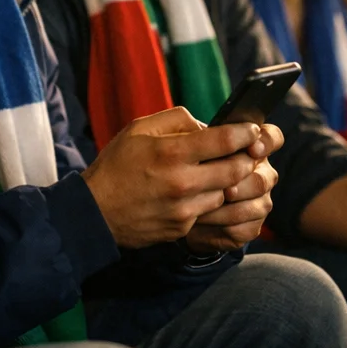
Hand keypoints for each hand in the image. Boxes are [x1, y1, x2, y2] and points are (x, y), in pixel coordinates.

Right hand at [82, 108, 265, 248]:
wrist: (94, 212)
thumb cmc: (116, 165)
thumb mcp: (139, 129)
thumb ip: (176, 120)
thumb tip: (207, 125)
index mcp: (171, 152)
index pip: (224, 140)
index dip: (245, 133)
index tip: (252, 129)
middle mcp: (182, 182)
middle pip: (236, 170)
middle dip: (246, 159)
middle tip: (247, 152)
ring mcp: (184, 209)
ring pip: (226, 192)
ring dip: (229, 181)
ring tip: (219, 171)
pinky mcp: (183, 227)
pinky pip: (208, 210)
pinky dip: (209, 199)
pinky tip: (196, 191)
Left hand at [185, 124, 282, 250]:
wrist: (181, 210)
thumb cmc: (188, 171)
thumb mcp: (191, 150)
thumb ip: (202, 139)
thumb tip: (200, 133)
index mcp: (251, 149)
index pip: (272, 138)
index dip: (266, 142)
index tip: (252, 149)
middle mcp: (262, 174)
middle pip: (263, 179)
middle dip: (240, 184)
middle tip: (223, 189)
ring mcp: (259, 202)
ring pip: (256, 206)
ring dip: (226, 208)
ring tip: (198, 209)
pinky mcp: (251, 227)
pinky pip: (243, 229)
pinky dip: (220, 227)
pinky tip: (199, 224)